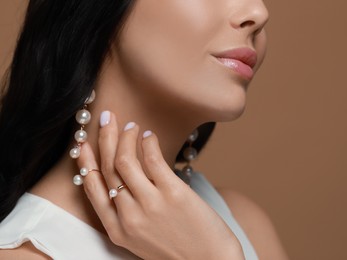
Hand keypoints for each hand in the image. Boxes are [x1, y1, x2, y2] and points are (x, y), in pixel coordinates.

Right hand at [77, 112, 243, 259]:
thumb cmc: (178, 251)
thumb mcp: (142, 240)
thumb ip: (128, 214)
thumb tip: (125, 181)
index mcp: (117, 230)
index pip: (93, 188)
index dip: (86, 161)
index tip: (83, 143)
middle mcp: (129, 216)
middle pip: (108, 168)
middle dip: (105, 138)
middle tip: (107, 119)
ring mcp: (150, 204)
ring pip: (126, 160)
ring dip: (126, 136)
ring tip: (131, 126)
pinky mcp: (173, 193)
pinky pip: (153, 160)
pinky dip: (148, 143)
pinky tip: (149, 136)